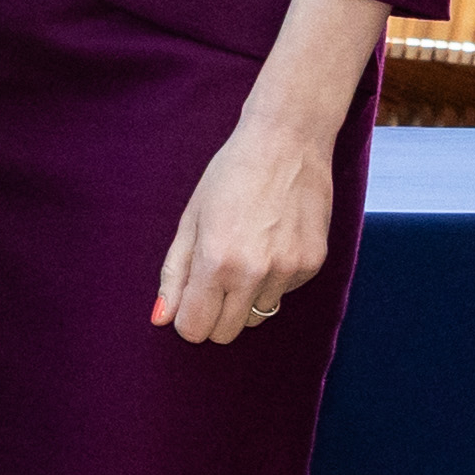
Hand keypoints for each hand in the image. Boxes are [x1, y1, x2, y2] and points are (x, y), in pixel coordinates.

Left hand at [158, 121, 339, 345]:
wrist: (288, 141)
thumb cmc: (231, 174)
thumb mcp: (192, 219)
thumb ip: (175, 273)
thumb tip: (161, 318)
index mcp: (217, 260)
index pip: (195, 329)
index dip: (188, 318)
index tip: (190, 299)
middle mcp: (255, 272)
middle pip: (226, 333)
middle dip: (214, 315)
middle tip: (215, 278)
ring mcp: (288, 270)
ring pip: (258, 316)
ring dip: (246, 298)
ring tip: (248, 253)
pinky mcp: (313, 265)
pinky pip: (284, 294)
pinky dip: (274, 280)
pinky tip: (272, 242)